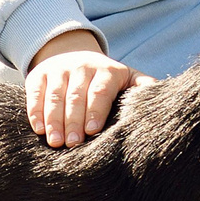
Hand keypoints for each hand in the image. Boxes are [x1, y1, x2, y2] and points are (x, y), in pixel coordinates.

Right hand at [25, 30, 149, 148]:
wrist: (76, 56)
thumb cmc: (107, 79)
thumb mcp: (128, 79)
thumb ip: (143, 88)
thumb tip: (164, 98)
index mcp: (108, 70)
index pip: (100, 91)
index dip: (96, 110)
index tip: (93, 131)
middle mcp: (83, 67)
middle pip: (76, 97)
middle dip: (73, 122)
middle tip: (72, 144)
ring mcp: (59, 70)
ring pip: (55, 96)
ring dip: (53, 120)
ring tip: (55, 142)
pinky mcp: (39, 74)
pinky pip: (35, 93)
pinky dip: (35, 112)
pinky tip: (39, 129)